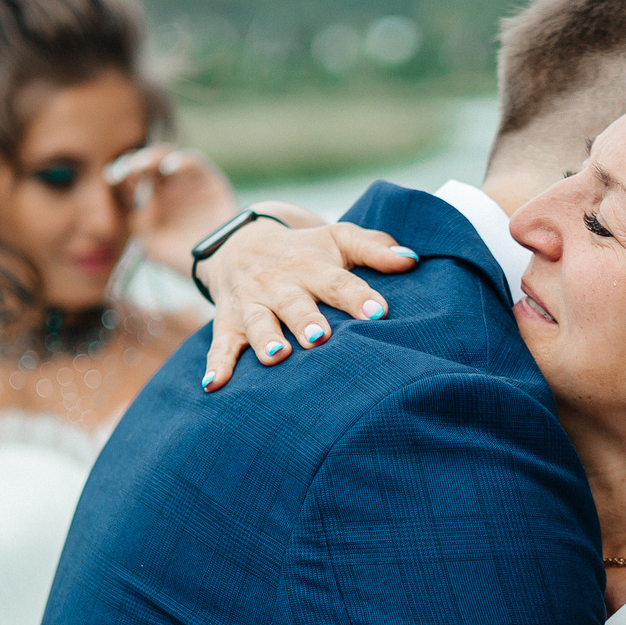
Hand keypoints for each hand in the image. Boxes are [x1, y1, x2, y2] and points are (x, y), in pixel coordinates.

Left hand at [103, 147, 236, 279]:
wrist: (216, 265)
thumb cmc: (182, 257)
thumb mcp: (150, 241)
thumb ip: (138, 217)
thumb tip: (132, 193)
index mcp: (151, 201)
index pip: (132, 179)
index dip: (121, 173)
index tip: (112, 176)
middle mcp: (168, 188)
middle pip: (148, 164)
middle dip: (135, 162)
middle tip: (127, 169)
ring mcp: (188, 182)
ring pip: (168, 158)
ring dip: (153, 157)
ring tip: (142, 165)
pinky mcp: (208, 180)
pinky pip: (193, 162)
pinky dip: (179, 161)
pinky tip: (166, 168)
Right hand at [196, 218, 421, 391]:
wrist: (242, 243)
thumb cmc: (307, 251)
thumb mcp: (339, 239)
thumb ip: (375, 248)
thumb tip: (411, 260)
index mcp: (311, 265)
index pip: (337, 281)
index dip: (357, 296)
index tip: (378, 313)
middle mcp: (279, 284)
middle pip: (293, 302)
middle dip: (305, 319)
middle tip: (319, 338)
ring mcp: (251, 303)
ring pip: (256, 321)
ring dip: (264, 338)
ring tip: (276, 356)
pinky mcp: (227, 322)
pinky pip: (220, 344)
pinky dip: (217, 364)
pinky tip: (214, 385)